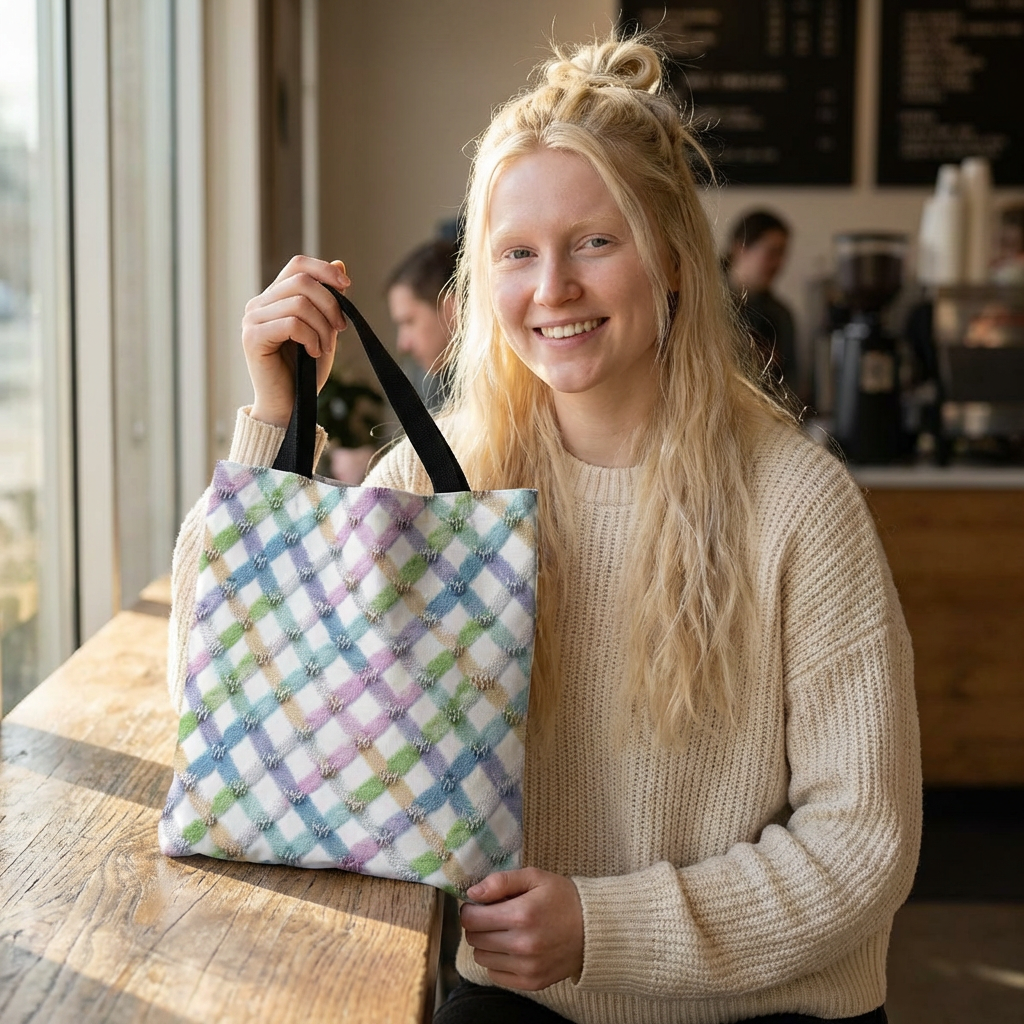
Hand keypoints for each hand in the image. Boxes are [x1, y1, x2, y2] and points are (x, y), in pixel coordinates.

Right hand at [242, 255, 350, 427]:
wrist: (291, 406)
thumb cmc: (306, 371)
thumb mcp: (325, 329)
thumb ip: (329, 299)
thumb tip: (339, 264)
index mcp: (274, 298)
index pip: (298, 265)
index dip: (324, 270)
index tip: (347, 286)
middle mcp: (259, 305)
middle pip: (302, 281)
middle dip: (330, 304)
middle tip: (340, 329)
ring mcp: (252, 320)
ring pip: (299, 303)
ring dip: (322, 327)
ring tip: (324, 348)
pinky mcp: (252, 338)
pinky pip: (291, 323)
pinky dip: (311, 337)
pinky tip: (314, 353)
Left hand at [460, 868, 583, 990]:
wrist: (594, 928)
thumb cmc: (563, 898)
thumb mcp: (534, 877)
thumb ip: (501, 882)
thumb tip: (472, 893)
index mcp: (521, 915)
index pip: (471, 919)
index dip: (470, 909)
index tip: (478, 905)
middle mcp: (522, 945)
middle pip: (474, 938)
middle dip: (478, 925)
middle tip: (493, 916)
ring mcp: (527, 967)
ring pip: (482, 957)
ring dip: (486, 943)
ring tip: (505, 931)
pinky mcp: (531, 982)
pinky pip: (495, 975)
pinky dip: (498, 961)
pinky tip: (512, 948)